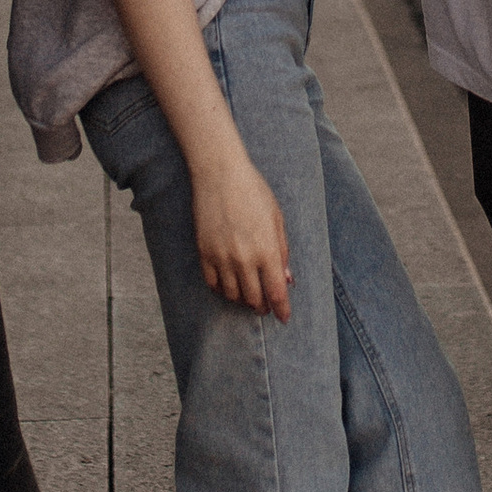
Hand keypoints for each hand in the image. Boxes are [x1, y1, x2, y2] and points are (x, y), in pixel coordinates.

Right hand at [191, 150, 292, 318]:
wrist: (220, 174)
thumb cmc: (253, 192)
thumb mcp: (277, 218)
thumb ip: (282, 251)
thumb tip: (286, 279)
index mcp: (267, 249)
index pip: (276, 292)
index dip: (281, 309)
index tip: (284, 317)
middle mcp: (244, 259)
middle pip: (254, 299)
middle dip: (262, 307)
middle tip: (266, 306)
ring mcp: (222, 257)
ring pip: (232, 295)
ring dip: (242, 300)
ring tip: (248, 295)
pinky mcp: (204, 253)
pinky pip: (213, 284)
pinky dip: (222, 290)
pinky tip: (229, 286)